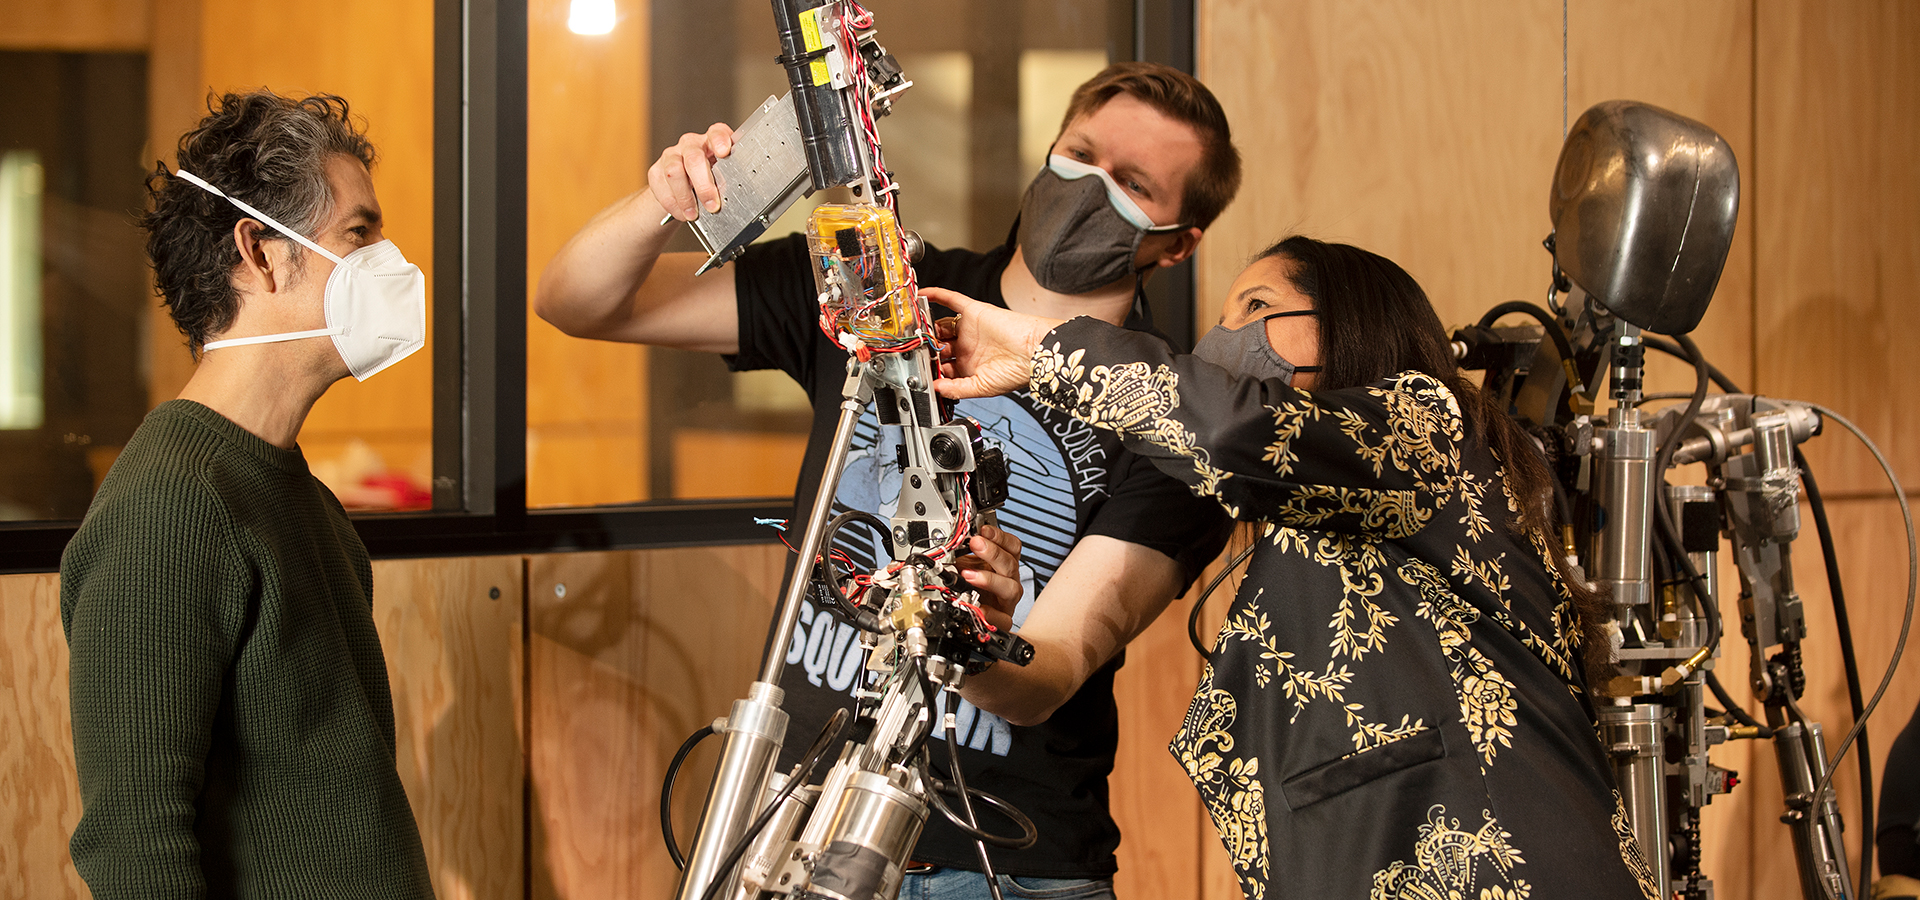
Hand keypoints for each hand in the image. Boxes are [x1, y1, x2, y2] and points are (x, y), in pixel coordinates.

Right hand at [648, 123, 734, 221]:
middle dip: (704, 185)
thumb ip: (728, 180)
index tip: (724, 152)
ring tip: (694, 214)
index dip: (720, 140)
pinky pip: (661, 187)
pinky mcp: (656, 171)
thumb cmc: (711, 181)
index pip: (716, 133)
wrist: (684, 189)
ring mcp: (671, 156)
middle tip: (712, 206)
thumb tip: (735, 196)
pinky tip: (682, 213)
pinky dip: (673, 204)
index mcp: (712, 141)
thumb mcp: (725, 177)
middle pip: (694, 158)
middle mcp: (691, 145)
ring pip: (674, 172)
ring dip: (685, 198)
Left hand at [923, 287, 1062, 399]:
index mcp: (969, 366)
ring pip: (941, 324)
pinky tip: (922, 295)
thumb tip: (936, 389)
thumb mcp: (982, 387)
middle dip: (927, 348)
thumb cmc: (1018, 372)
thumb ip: (957, 389)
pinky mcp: (973, 311)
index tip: (919, 371)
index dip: (930, 368)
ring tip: (915, 329)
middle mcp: (967, 347)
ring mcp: (969, 329)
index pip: (942, 366)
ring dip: (927, 326)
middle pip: (938, 345)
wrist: (1035, 353)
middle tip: (915, 349)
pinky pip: (951, 300)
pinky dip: (936, 295)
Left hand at [954, 523, 1022, 631]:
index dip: (1000, 536)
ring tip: (969, 575)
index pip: (1012, 546)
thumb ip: (962, 555)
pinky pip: (1003, 619)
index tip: (984, 530)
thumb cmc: (973, 590)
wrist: (976, 617)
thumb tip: (951, 541)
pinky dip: (991, 613)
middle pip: (1010, 563)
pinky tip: (979, 607)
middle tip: (976, 544)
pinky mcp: (1003, 621)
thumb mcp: (965, 566)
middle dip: (992, 552)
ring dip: (990, 579)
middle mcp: (1009, 581)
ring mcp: (1007, 601)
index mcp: (1003, 565)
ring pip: (1011, 588)